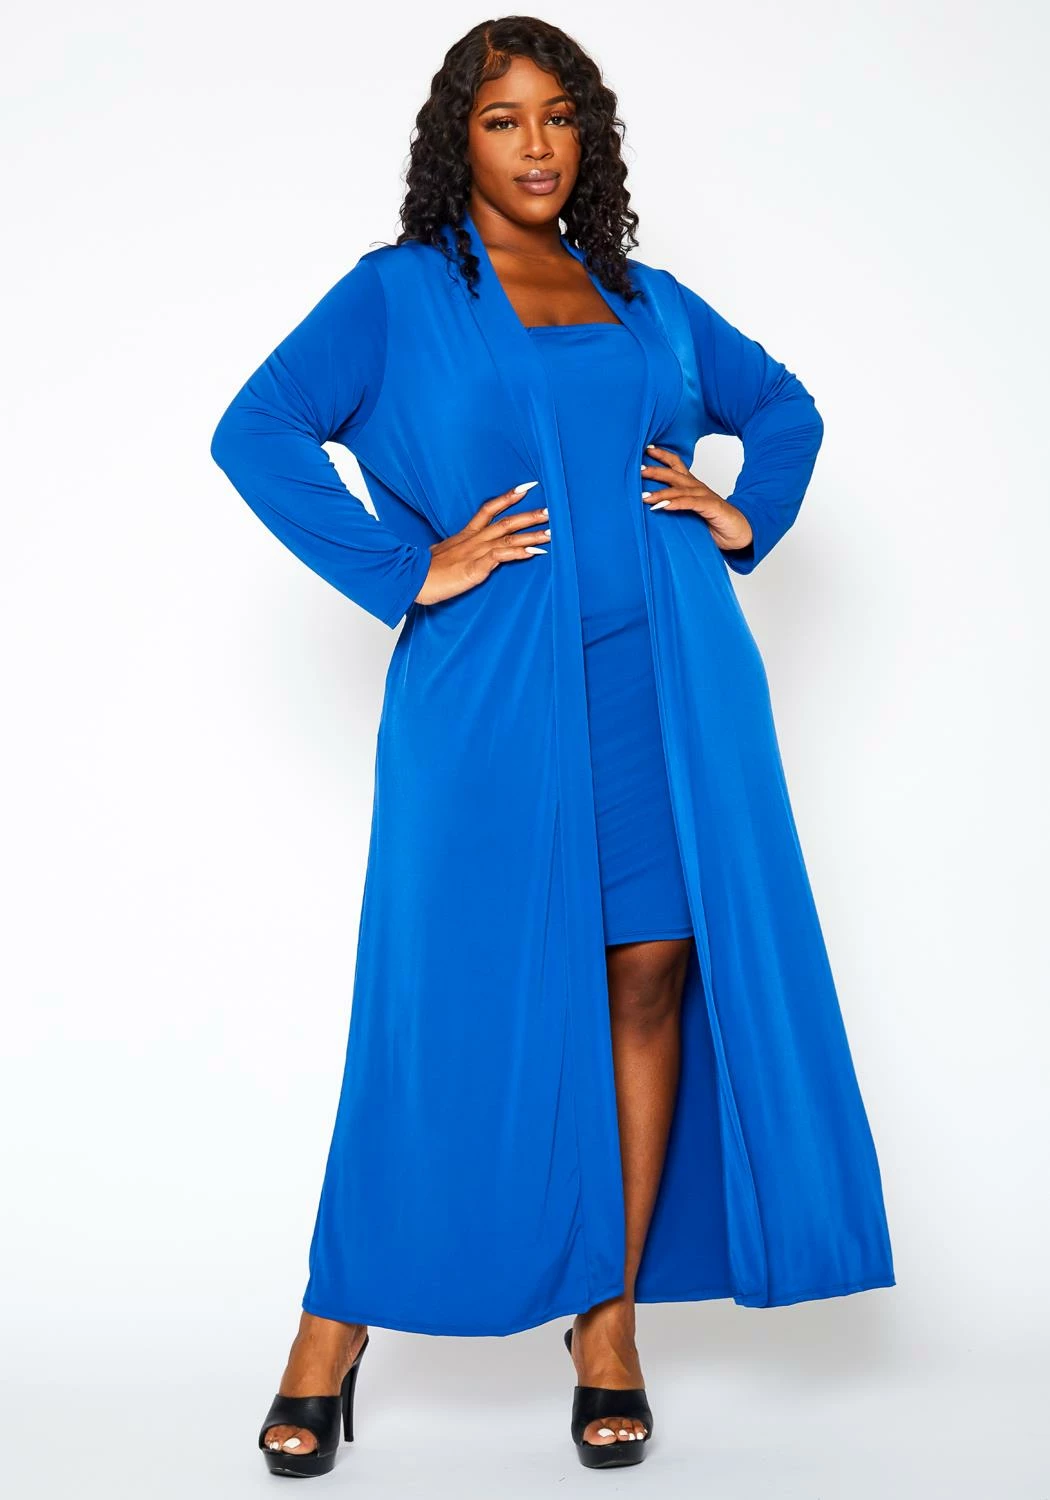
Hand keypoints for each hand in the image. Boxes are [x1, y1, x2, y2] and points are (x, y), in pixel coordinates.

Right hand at [414, 482, 550, 605]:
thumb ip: (459, 552)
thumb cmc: (425, 571)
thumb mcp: (444, 556)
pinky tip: (534, 553)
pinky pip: (500, 557)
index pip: (489, 509)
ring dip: (531, 535)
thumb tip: (466, 554)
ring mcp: (475, 553)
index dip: (507, 497)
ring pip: (508, 538)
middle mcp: (473, 540)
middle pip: (506, 522)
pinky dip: (518, 553)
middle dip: (530, 515)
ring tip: (551, 532)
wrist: (410, 579)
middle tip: (552, 510)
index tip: (526, 488)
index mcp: (465, 535)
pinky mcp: (475, 568)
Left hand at [640, 444, 752, 552]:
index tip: (647, 449)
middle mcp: (698, 488)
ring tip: (643, 496)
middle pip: (674, 474)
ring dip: (660, 493)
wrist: (740, 533)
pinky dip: (676, 504)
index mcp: (693, 486)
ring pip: (679, 490)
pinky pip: (690, 503)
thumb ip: (675, 509)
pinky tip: (662, 507)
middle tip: (637, 469)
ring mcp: (705, 496)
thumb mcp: (690, 515)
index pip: (676, 465)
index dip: (663, 456)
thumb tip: (651, 510)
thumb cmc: (715, 524)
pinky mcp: (711, 507)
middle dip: (655, 470)